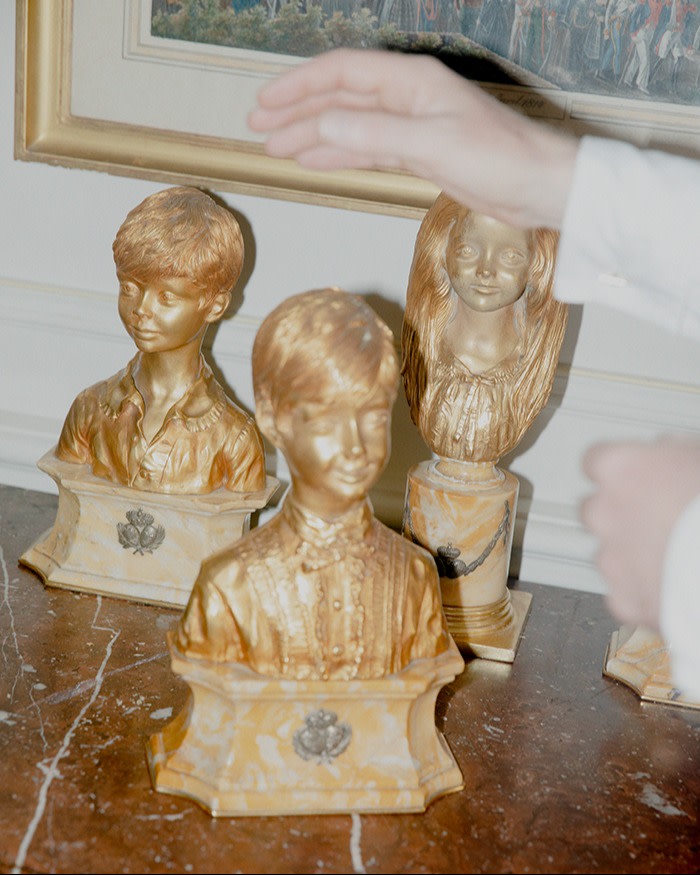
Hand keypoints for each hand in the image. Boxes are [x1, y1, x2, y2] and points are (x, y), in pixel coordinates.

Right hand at [248, 49, 577, 228]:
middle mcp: (407, 98)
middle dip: (297, 111)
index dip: (299, 86)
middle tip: (259, 126)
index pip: (342, 73)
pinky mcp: (419, 154)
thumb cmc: (497, 157)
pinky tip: (315, 160)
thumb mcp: (431, 144)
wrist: (536, 186)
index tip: (265, 103)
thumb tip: (322, 123)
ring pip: (349, 126)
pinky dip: (339, 154)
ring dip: (312, 135)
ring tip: (277, 148)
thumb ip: (374, 133)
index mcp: (410, 82)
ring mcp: (411, 126)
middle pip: (339, 97)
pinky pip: (367, 150)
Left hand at [582, 437, 699, 629]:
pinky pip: (625, 594)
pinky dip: (644, 592)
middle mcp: (604, 512)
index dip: (619, 470)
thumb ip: (673, 450)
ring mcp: (611, 559)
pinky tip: (674, 586)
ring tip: (674, 556)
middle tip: (658, 518)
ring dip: (631, 554)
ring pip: (608, 554)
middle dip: (618, 514)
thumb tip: (667, 450)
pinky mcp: (626, 600)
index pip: (597, 460)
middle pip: (594, 509)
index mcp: (621, 468)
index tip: (635, 475)